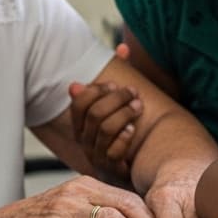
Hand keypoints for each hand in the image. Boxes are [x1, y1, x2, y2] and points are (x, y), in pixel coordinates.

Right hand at [69, 44, 142, 180]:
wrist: (135, 170)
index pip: (79, 103)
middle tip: (134, 92)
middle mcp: (85, 140)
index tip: (115, 85)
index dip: (96, 91)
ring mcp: (97, 156)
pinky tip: (133, 130)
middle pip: (95, 114)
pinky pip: (114, 152)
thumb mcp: (121, 103)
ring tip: (139, 106)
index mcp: (82, 124)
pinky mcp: (111, 170)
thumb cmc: (126, 130)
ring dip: (124, 114)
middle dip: (116, 99)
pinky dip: (124, 138)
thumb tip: (123, 47)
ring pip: (105, 129)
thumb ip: (122, 75)